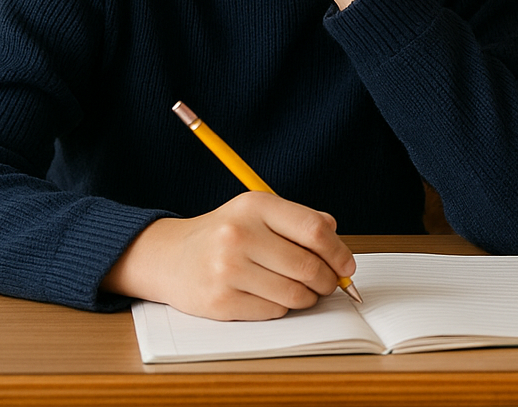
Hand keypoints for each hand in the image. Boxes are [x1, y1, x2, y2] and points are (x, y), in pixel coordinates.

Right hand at [101, 191, 356, 319]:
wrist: (170, 257)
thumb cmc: (226, 234)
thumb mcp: (260, 213)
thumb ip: (301, 221)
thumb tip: (338, 246)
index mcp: (256, 205)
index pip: (314, 230)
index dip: (338, 252)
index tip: (347, 265)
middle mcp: (239, 234)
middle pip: (307, 266)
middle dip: (327, 280)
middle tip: (329, 284)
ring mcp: (227, 269)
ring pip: (293, 294)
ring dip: (308, 298)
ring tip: (304, 292)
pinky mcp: (219, 301)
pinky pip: (272, 311)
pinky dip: (283, 308)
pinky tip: (275, 298)